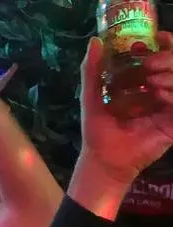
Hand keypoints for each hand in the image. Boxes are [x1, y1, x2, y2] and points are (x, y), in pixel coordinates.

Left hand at [78, 34, 172, 183]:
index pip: (162, 57)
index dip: (165, 44)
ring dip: (170, 75)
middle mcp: (159, 92)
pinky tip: (160, 95)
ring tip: (151, 83)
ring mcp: (168, 108)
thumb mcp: (91, 97)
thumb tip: (94, 41)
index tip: (159, 37)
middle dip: (168, 58)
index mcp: (143, 83)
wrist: (103, 160)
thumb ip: (92, 70)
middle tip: (149, 63)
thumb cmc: (98, 130)